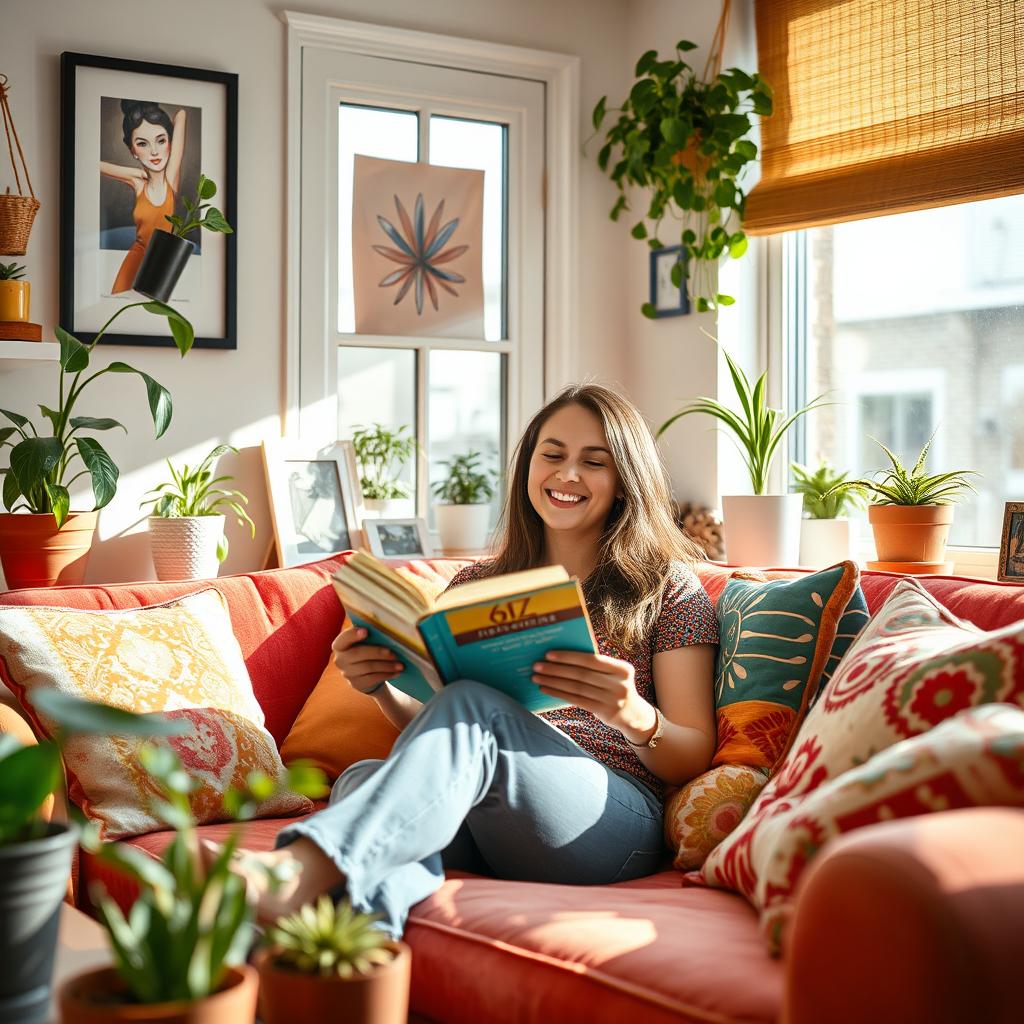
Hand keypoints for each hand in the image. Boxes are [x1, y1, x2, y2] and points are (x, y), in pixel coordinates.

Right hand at [331, 627, 403, 695]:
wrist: (364, 673)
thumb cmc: (366, 649)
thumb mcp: (364, 641)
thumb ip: (369, 634)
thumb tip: (385, 627)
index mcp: (340, 644)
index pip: (343, 639)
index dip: (353, 635)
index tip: (366, 631)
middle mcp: (340, 659)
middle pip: (358, 653)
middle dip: (378, 652)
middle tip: (394, 653)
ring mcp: (347, 673)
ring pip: (368, 667)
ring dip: (387, 665)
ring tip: (400, 665)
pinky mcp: (357, 683)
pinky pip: (373, 679)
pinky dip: (386, 675)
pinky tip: (397, 672)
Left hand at [532, 651, 653, 735]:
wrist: (633, 714)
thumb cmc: (615, 687)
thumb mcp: (614, 674)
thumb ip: (596, 666)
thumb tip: (563, 656)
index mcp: (622, 668)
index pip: (591, 659)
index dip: (569, 656)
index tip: (549, 654)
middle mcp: (619, 683)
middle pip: (581, 674)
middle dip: (556, 669)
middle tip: (537, 666)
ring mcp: (612, 699)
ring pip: (576, 687)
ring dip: (554, 681)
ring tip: (537, 677)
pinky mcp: (604, 711)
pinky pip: (577, 700)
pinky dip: (559, 694)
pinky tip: (546, 689)